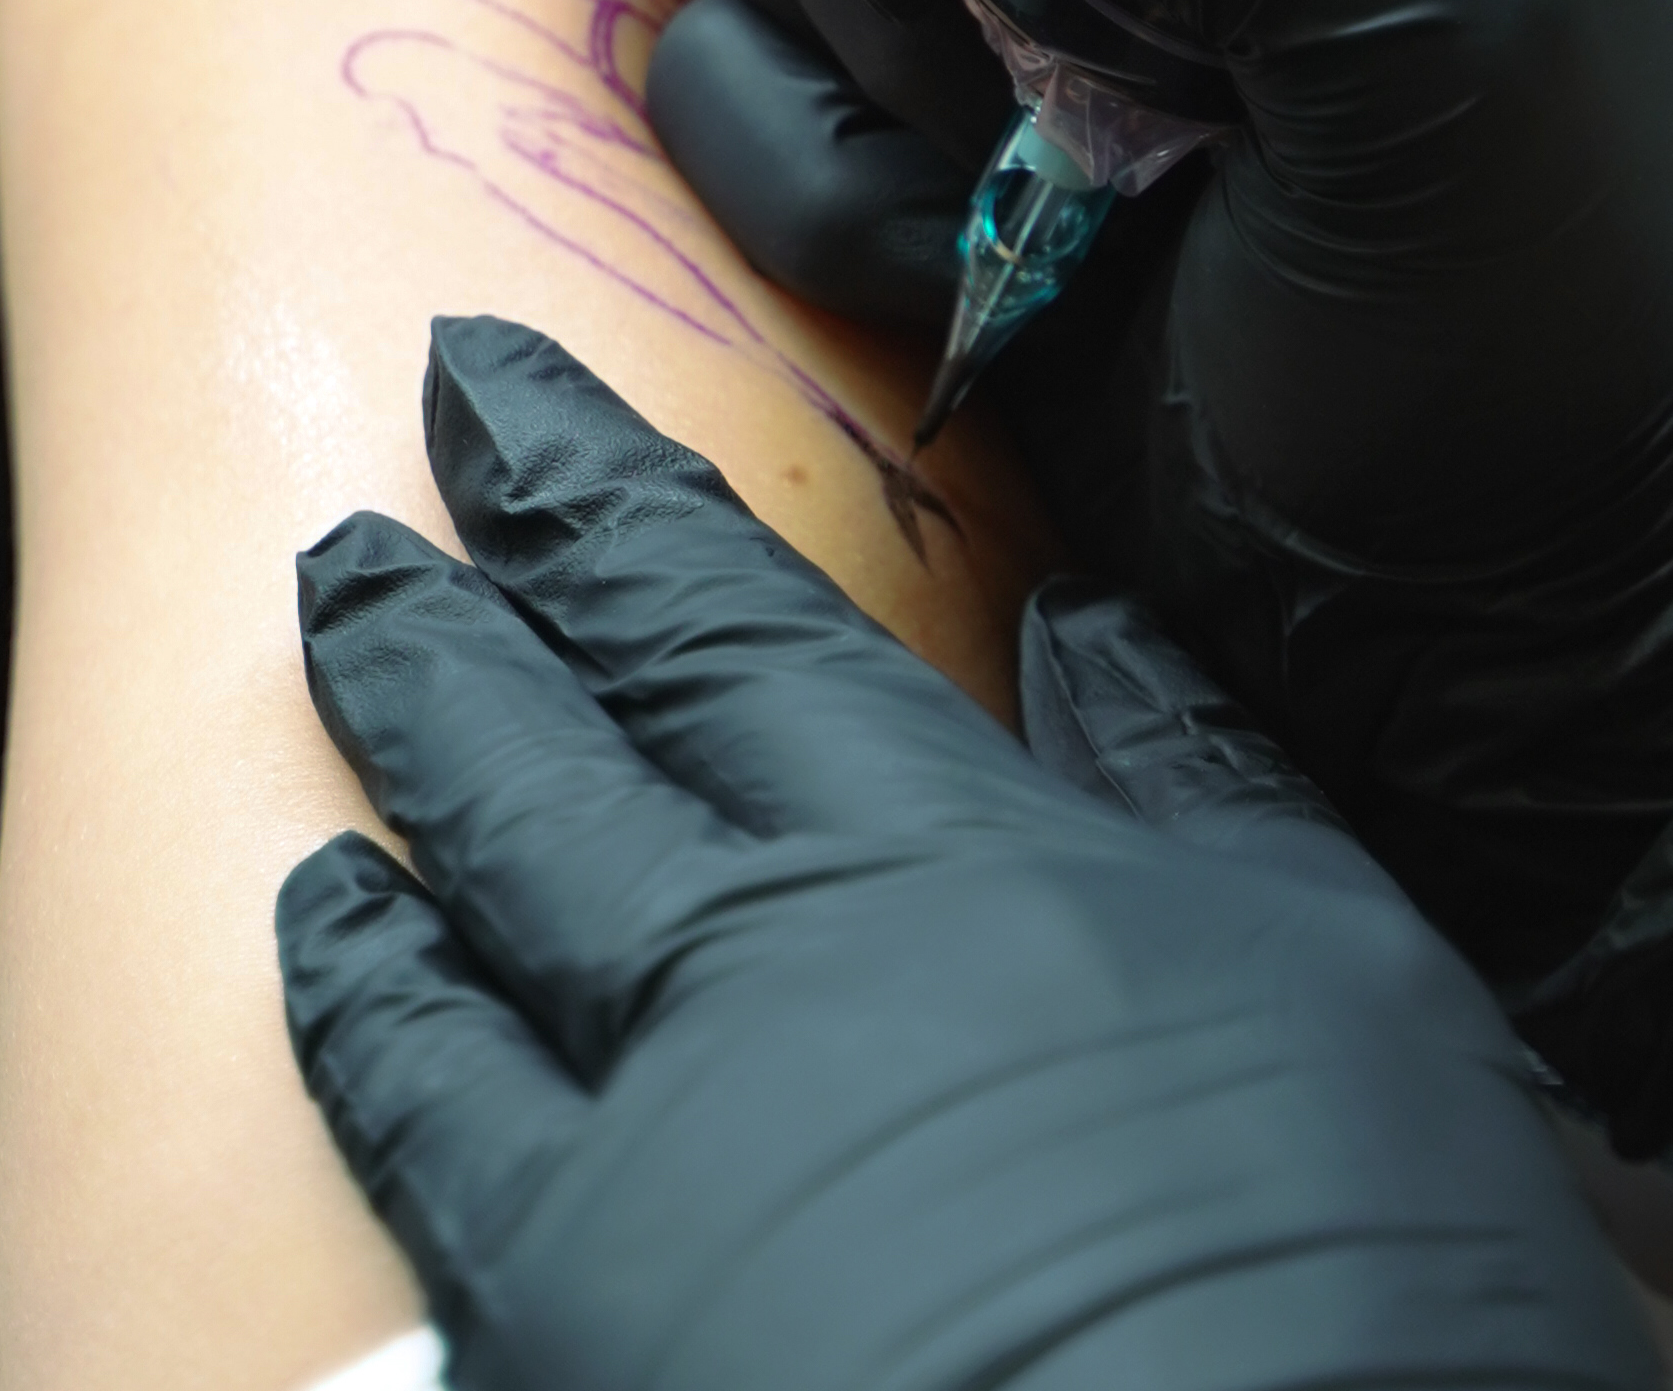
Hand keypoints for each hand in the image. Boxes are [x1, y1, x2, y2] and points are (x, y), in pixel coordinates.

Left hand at [276, 314, 1661, 1390]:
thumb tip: (1095, 628)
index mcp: (919, 853)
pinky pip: (401, 1145)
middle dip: (426, 615)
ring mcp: (615, 1169)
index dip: (579, 482)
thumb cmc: (1346, 1289)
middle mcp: (728, 975)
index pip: (699, 610)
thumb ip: (1199, 778)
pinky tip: (336, 971)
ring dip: (369, 803)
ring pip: (424, 930)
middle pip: (525, 744)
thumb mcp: (1346, 978)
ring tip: (327, 726)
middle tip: (342, 533)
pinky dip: (356, 1027)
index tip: (486, 377)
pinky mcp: (548, 1337)